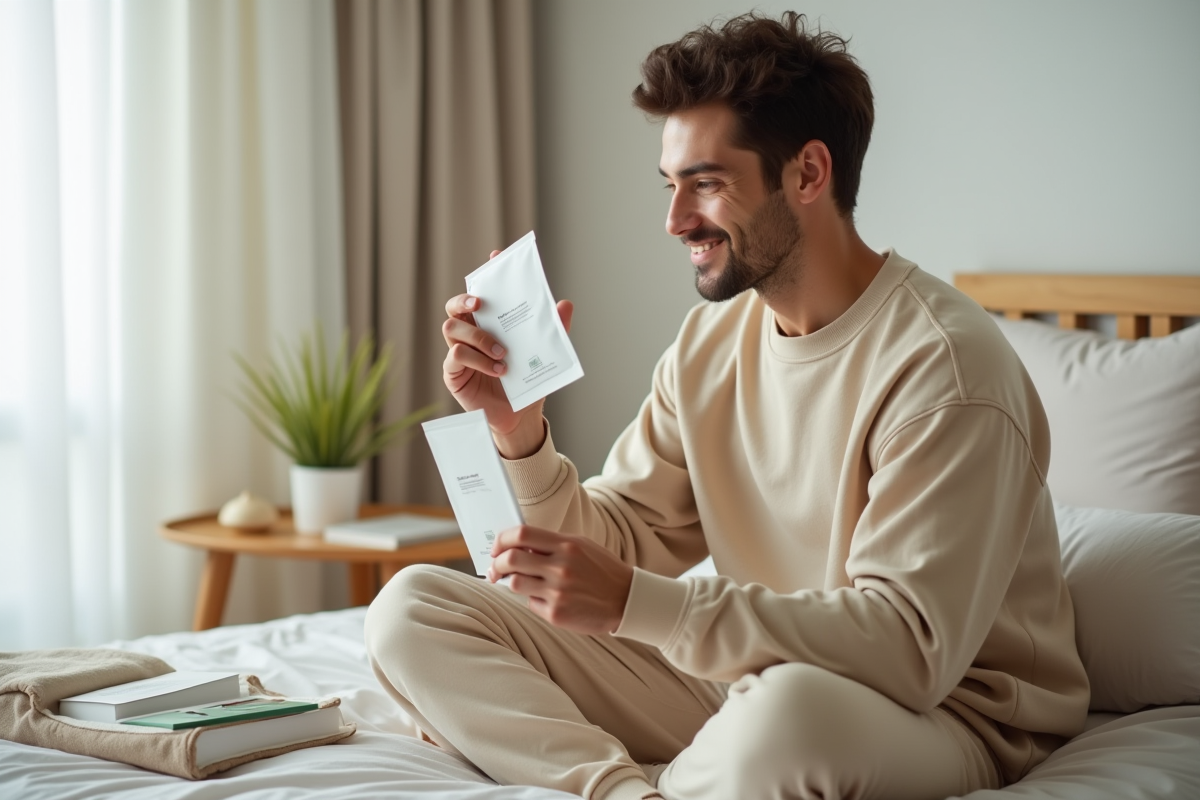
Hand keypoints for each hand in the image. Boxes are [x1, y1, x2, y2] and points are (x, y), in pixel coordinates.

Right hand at [442, 250, 574, 458]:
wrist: (520, 416)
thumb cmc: (527, 380)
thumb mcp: (544, 353)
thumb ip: (553, 329)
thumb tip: (565, 304)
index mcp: (488, 323)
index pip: (482, 292)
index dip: (486, 273)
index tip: (496, 256)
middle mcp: (470, 333)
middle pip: (454, 305)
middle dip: (464, 298)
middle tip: (480, 302)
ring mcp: (458, 351)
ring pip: (452, 327)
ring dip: (479, 336)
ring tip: (503, 352)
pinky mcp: (453, 372)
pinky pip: (456, 355)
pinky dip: (478, 359)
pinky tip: (499, 369)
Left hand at [488, 525, 632, 634]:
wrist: (626, 599)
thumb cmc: (602, 570)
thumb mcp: (581, 546)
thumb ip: (552, 545)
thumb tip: (518, 546)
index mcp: (567, 545)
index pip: (522, 534)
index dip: (502, 539)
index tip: (497, 547)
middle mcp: (561, 567)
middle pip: (511, 559)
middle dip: (497, 562)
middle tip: (496, 567)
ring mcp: (558, 592)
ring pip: (515, 583)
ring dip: (510, 582)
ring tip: (515, 581)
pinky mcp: (556, 614)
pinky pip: (531, 603)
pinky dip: (533, 599)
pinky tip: (545, 598)